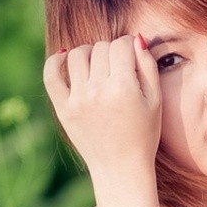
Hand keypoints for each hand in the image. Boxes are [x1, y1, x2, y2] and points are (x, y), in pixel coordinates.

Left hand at [43, 33, 160, 189]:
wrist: (121, 168)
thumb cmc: (144, 134)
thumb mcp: (155, 101)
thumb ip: (148, 66)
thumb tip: (136, 38)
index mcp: (123, 88)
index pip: (121, 45)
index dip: (128, 46)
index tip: (131, 56)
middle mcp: (98, 91)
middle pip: (101, 48)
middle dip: (111, 52)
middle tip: (117, 67)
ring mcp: (78, 99)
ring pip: (77, 55)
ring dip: (88, 53)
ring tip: (97, 65)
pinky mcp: (63, 108)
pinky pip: (51, 74)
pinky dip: (55, 61)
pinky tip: (64, 57)